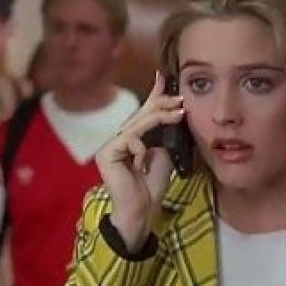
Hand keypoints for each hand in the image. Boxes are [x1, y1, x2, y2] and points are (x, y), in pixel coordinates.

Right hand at [96, 71, 184, 252]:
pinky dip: (141, 147)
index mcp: (132, 137)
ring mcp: (110, 145)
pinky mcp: (106, 153)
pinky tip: (144, 161)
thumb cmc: (153, 185)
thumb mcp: (164, 152)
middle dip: (161, 103)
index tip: (164, 76)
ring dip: (159, 117)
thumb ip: (164, 133)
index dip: (154, 94)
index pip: (144, 112)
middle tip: (180, 99)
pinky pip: (128, 139)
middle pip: (140, 114)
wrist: (143, 209)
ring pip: (136, 124)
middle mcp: (119, 138)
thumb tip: (173, 109)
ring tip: (178, 114)